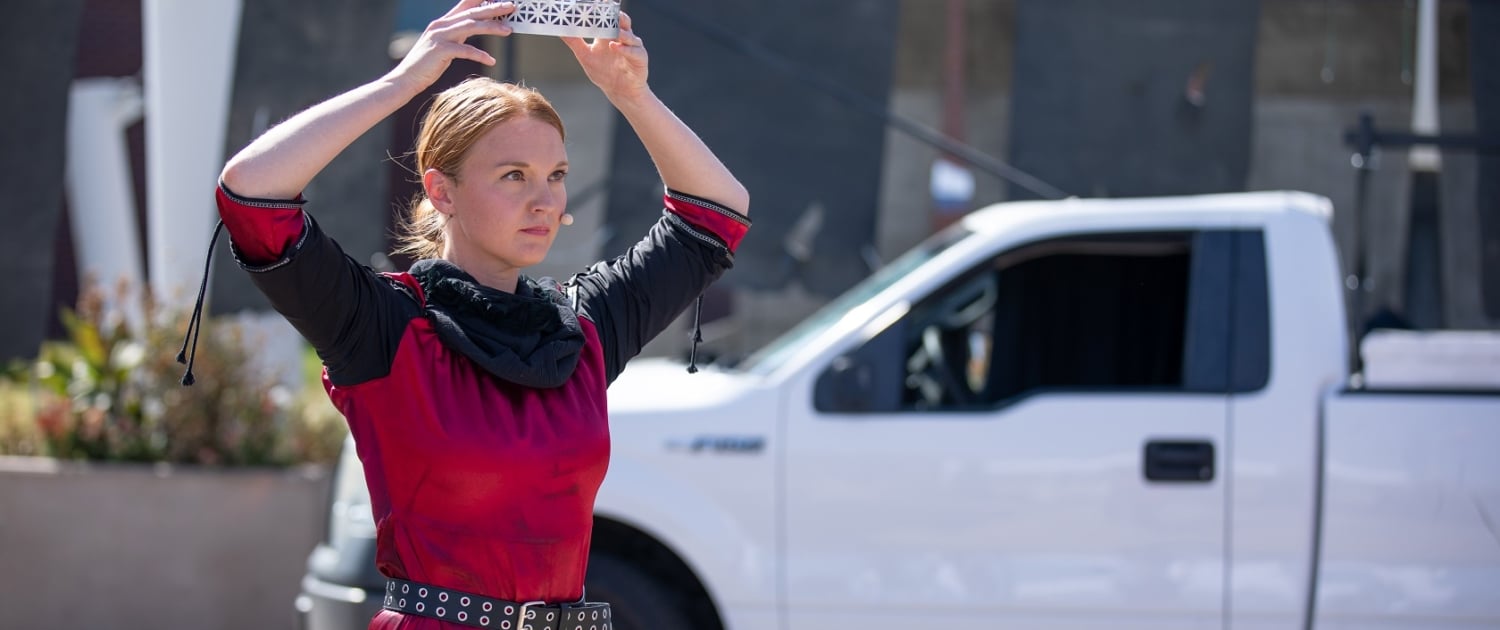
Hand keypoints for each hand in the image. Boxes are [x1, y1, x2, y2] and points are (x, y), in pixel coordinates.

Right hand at [386, 0, 515, 91]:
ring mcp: (440, 36)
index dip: (482, 0)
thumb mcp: (444, 44)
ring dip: (492, 27)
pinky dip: (479, 55)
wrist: (407, 78)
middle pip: (472, 13)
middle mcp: (442, 25)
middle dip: (494, 8)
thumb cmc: (428, 64)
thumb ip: (457, 35)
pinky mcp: (440, 50)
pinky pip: (465, 50)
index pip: (465, 5)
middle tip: (512, 6)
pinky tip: (491, 61)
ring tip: (508, 30)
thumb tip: (473, 28)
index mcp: (443, 22)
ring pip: (471, 26)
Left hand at [562, 11, 648, 101]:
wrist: (619, 91)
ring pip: (629, 35)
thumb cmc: (604, 72)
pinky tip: (615, 47)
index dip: (601, 9)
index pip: (606, 17)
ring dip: (621, 32)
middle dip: (615, 14)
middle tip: (606, 8)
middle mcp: (622, 37)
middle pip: (621, 20)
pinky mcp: (640, 58)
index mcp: (609, 34)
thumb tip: (560, 31)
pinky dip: (625, 49)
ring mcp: (632, 47)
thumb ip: (574, 42)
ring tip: (612, 31)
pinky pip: (634, 51)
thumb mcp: (585, 56)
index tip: (593, 2)